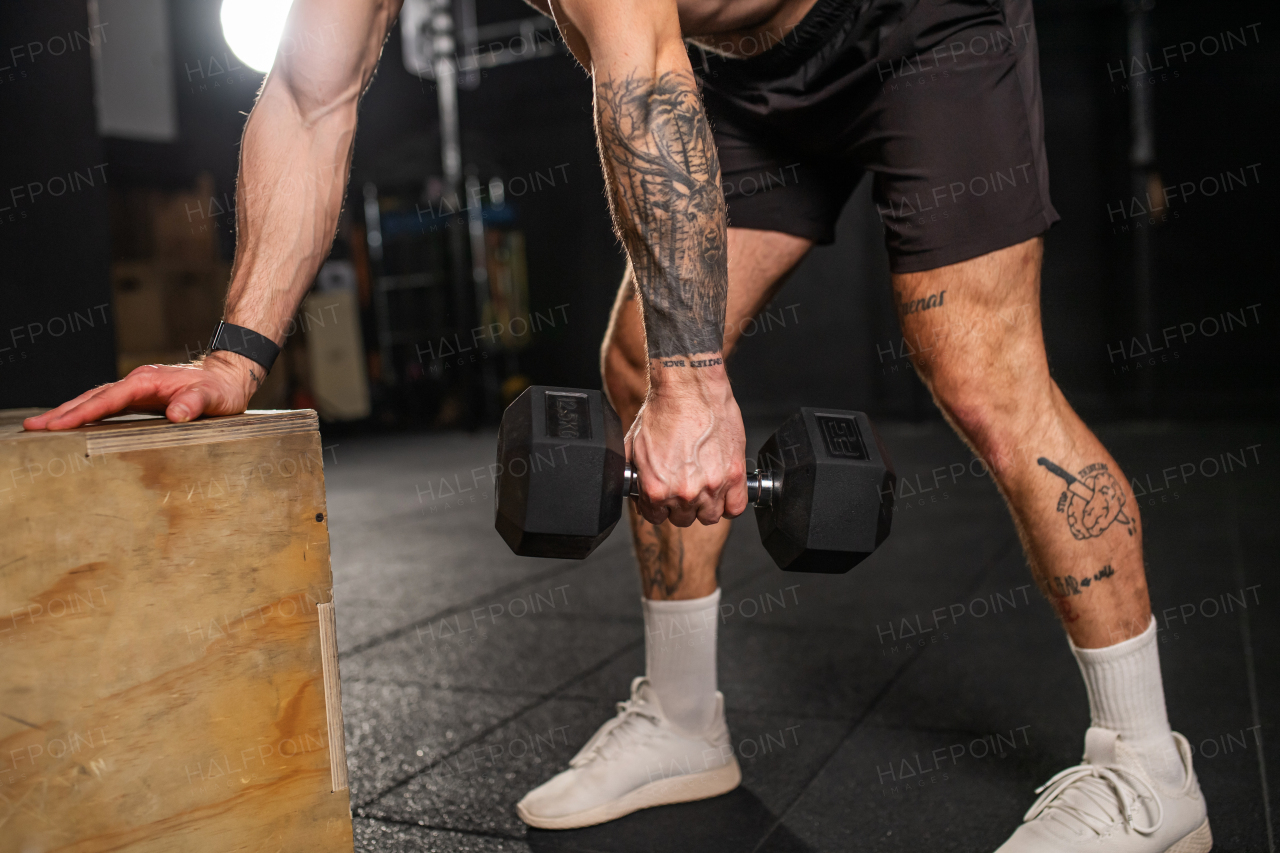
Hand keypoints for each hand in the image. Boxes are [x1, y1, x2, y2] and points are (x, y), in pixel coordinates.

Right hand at [22, 351, 260, 430]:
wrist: (228, 377)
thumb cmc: (221, 390)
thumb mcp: (213, 398)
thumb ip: (194, 404)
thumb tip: (176, 414)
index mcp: (148, 382)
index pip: (108, 399)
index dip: (83, 412)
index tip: (59, 424)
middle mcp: (137, 382)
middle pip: (93, 397)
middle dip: (63, 412)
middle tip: (34, 427)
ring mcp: (137, 389)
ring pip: (95, 399)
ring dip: (69, 412)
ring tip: (42, 425)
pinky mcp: (140, 397)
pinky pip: (106, 404)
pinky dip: (86, 412)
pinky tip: (73, 422)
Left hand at [626, 373, 747, 526]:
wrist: (688, 388)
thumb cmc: (662, 411)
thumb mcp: (634, 446)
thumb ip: (635, 476)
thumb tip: (633, 489)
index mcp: (656, 488)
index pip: (655, 517)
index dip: (657, 506)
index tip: (662, 497)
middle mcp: (685, 492)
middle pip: (683, 519)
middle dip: (680, 505)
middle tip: (682, 486)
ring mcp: (712, 485)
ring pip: (710, 516)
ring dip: (705, 505)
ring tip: (702, 487)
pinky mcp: (734, 474)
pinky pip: (736, 507)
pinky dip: (730, 503)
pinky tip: (722, 491)